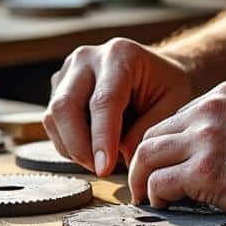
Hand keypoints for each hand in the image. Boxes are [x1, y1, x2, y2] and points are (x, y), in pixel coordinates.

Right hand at [43, 38, 194, 176]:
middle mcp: (87, 58)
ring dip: (73, 147)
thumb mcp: (173, 106)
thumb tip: (121, 157)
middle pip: (65, 107)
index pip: (103, 101)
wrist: (157, 73)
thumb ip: (146, 131)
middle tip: (100, 170)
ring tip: (101, 159)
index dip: (101, 139)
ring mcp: (68, 70)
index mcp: (120, 55)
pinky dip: (69, 142)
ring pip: (53, 117)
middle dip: (79, 147)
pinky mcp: (58, 86)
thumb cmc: (167, 88)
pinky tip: (92, 148)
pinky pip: (53, 122)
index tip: (104, 168)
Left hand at [128, 81, 225, 220]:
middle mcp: (209, 110)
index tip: (166, 165)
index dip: (166, 146)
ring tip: (147, 196)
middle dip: (145, 161)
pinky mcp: (204, 171)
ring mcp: (205, 139)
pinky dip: (154, 195)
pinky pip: (159, 181)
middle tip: (146, 183)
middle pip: (153, 134)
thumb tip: (202, 150)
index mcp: (222, 95)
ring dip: (142, 178)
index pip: (174, 118)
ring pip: (146, 155)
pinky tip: (163, 204)